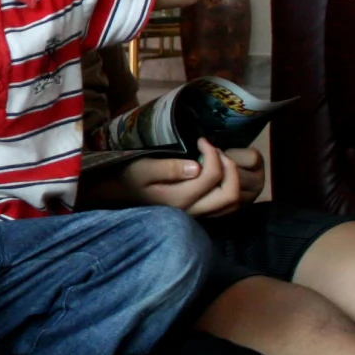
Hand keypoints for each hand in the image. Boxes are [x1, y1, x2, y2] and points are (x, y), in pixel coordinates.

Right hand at [119, 140, 263, 217]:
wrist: (120, 195)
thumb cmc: (130, 177)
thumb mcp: (143, 168)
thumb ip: (169, 168)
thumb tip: (198, 166)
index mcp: (179, 198)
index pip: (211, 176)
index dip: (213, 154)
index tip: (201, 140)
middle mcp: (193, 210)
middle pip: (230, 195)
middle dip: (230, 168)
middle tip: (217, 150)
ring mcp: (198, 214)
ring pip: (232, 203)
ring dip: (233, 178)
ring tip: (219, 160)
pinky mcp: (200, 213)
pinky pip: (226, 206)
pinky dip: (230, 188)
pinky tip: (218, 174)